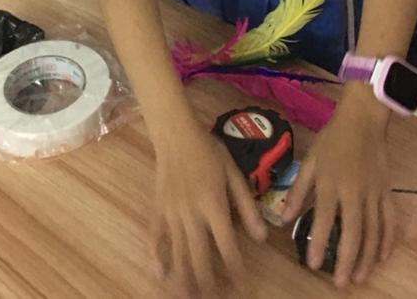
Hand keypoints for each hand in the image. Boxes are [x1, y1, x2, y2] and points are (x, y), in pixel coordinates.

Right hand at [152, 125, 266, 295]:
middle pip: (200, 257)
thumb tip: (261, 237)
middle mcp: (191, 214)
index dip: (236, 271)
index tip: (243, 288)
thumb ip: (246, 206)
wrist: (176, 134)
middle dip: (209, 284)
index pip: (227, 246)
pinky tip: (160, 274)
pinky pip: (155, 238)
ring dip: (185, 279)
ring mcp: (171, 213)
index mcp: (213, 204)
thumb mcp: (234, 173)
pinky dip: (156, 257)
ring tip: (190, 298)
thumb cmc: (209, 151)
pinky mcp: (157, 210)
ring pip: (178, 253)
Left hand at [282, 87, 395, 288]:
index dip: (318, 244)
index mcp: (330, 183)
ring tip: (359, 277)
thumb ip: (298, 190)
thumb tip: (284, 219)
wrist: (363, 119)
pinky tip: (382, 257)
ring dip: (367, 257)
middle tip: (340, 283)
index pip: (324, 220)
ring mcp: (373, 193)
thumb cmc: (333, 139)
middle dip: (346, 260)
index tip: (312, 265)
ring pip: (373, 232)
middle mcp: (353, 192)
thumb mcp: (309, 160)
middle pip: (352, 232)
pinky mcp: (387, 191)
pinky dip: (388, 241)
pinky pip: (390, 221)